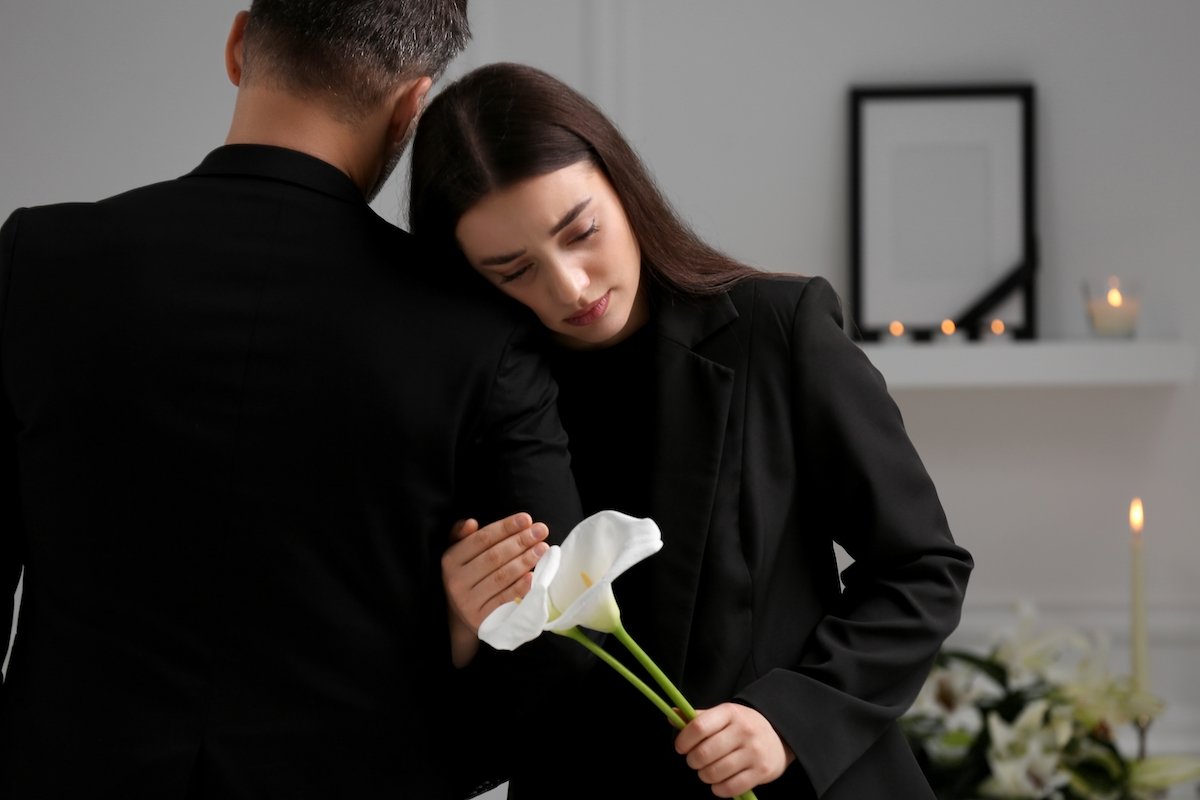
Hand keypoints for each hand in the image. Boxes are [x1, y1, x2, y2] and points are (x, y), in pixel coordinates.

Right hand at [442, 512, 549, 666]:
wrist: (459, 618)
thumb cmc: (467, 576)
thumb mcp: (459, 554)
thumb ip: (463, 536)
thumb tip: (471, 522)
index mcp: (450, 560)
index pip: (481, 539)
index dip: (506, 527)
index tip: (527, 519)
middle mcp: (456, 581)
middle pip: (494, 557)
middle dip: (520, 541)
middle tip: (542, 531)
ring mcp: (468, 602)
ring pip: (501, 577)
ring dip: (525, 561)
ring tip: (543, 548)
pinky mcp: (481, 619)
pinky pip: (504, 600)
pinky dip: (520, 587)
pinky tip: (534, 575)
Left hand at [674, 703, 794, 797]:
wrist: (778, 736)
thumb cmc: (742, 726)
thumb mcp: (723, 716)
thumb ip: (698, 718)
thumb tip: (671, 714)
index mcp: (730, 712)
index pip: (699, 726)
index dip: (684, 740)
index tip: (680, 747)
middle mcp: (744, 730)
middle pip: (704, 753)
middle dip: (693, 761)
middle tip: (694, 761)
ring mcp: (754, 752)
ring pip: (716, 772)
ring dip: (704, 776)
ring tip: (706, 772)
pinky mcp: (762, 771)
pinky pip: (731, 787)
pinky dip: (718, 789)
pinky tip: (718, 783)